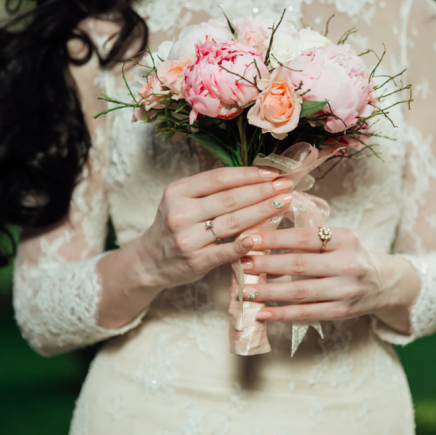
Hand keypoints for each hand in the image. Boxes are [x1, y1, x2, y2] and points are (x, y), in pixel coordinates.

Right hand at [133, 166, 293, 290]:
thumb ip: (211, 191)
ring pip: (232, 222)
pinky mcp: (195, 261)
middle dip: (262, 190)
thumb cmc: (174, 226)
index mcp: (177, 192)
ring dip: (262, 212)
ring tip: (283, 203)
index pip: (218, 178)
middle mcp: (180, 213)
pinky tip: (262, 237)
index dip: (248, 174)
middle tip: (286, 185)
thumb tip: (254, 177)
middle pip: (229, 198)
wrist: (149, 262)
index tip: (272, 173)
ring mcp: (187, 238)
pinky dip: (245, 244)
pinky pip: (225, 250)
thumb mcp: (182, 201)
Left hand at [239, 227, 418, 332]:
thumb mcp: (339, 237)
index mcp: (345, 239)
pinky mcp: (342, 311)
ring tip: (246, 291)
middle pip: (300, 264)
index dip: (275, 238)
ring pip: (301, 292)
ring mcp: (346, 290)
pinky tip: (263, 313)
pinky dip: (283, 314)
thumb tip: (266, 225)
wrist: (385, 283)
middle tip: (243, 263)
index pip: (305, 237)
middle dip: (267, 264)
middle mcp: (348, 264)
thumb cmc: (351, 256)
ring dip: (270, 291)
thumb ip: (309, 233)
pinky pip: (307, 313)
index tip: (249, 238)